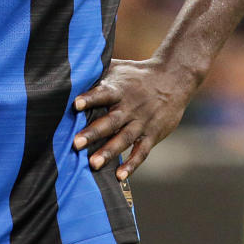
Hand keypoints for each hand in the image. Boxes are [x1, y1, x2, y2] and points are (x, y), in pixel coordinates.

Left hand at [71, 58, 196, 180]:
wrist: (173, 79)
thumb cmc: (137, 74)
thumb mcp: (118, 67)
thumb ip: (97, 72)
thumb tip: (69, 70)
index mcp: (120, 89)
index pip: (103, 93)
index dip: (90, 98)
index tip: (75, 104)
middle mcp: (131, 106)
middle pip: (111, 120)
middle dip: (94, 132)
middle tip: (76, 143)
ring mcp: (142, 122)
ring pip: (125, 138)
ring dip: (109, 151)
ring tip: (93, 164)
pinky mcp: (153, 134)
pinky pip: (141, 151)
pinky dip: (132, 164)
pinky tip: (120, 176)